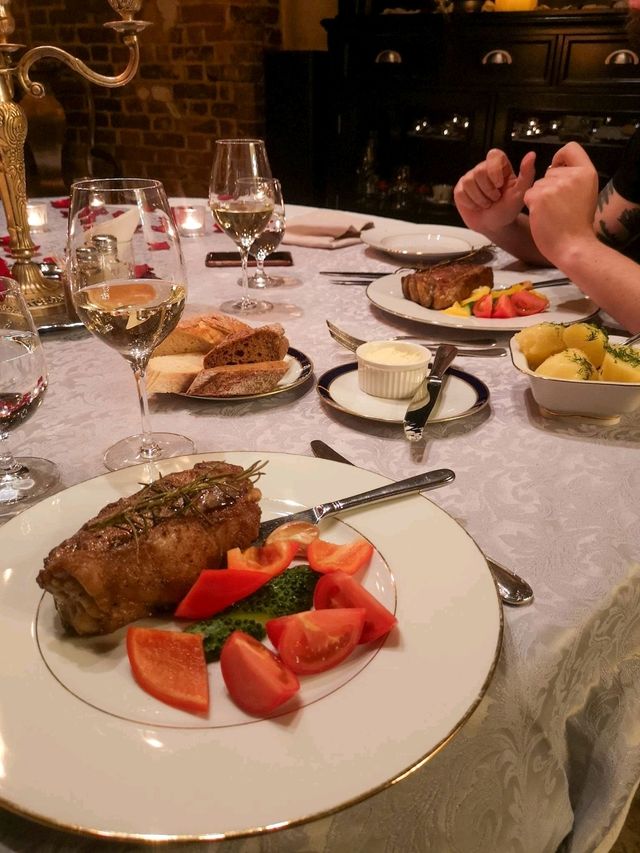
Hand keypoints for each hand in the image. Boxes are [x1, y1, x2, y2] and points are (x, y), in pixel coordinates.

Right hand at [453, 149, 536, 233]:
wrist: (495, 226)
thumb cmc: (508, 209)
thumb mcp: (521, 193)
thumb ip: (527, 173)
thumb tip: (531, 155)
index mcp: (500, 166)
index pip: (494, 155)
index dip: (494, 171)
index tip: (499, 185)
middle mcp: (484, 169)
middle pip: (479, 171)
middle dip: (488, 190)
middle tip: (495, 198)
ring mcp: (470, 179)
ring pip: (469, 182)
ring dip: (480, 198)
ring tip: (487, 203)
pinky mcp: (460, 190)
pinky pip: (461, 193)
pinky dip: (470, 203)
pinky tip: (477, 206)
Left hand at [523, 142, 598, 265]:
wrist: (573, 246)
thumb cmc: (578, 224)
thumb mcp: (586, 193)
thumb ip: (574, 178)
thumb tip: (553, 167)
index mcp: (587, 173)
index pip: (571, 148)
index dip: (560, 157)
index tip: (558, 169)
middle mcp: (572, 175)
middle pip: (549, 172)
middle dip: (549, 186)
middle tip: (559, 206)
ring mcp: (554, 185)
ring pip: (537, 184)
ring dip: (540, 197)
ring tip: (553, 213)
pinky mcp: (539, 196)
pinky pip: (528, 194)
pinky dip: (532, 205)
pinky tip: (543, 216)